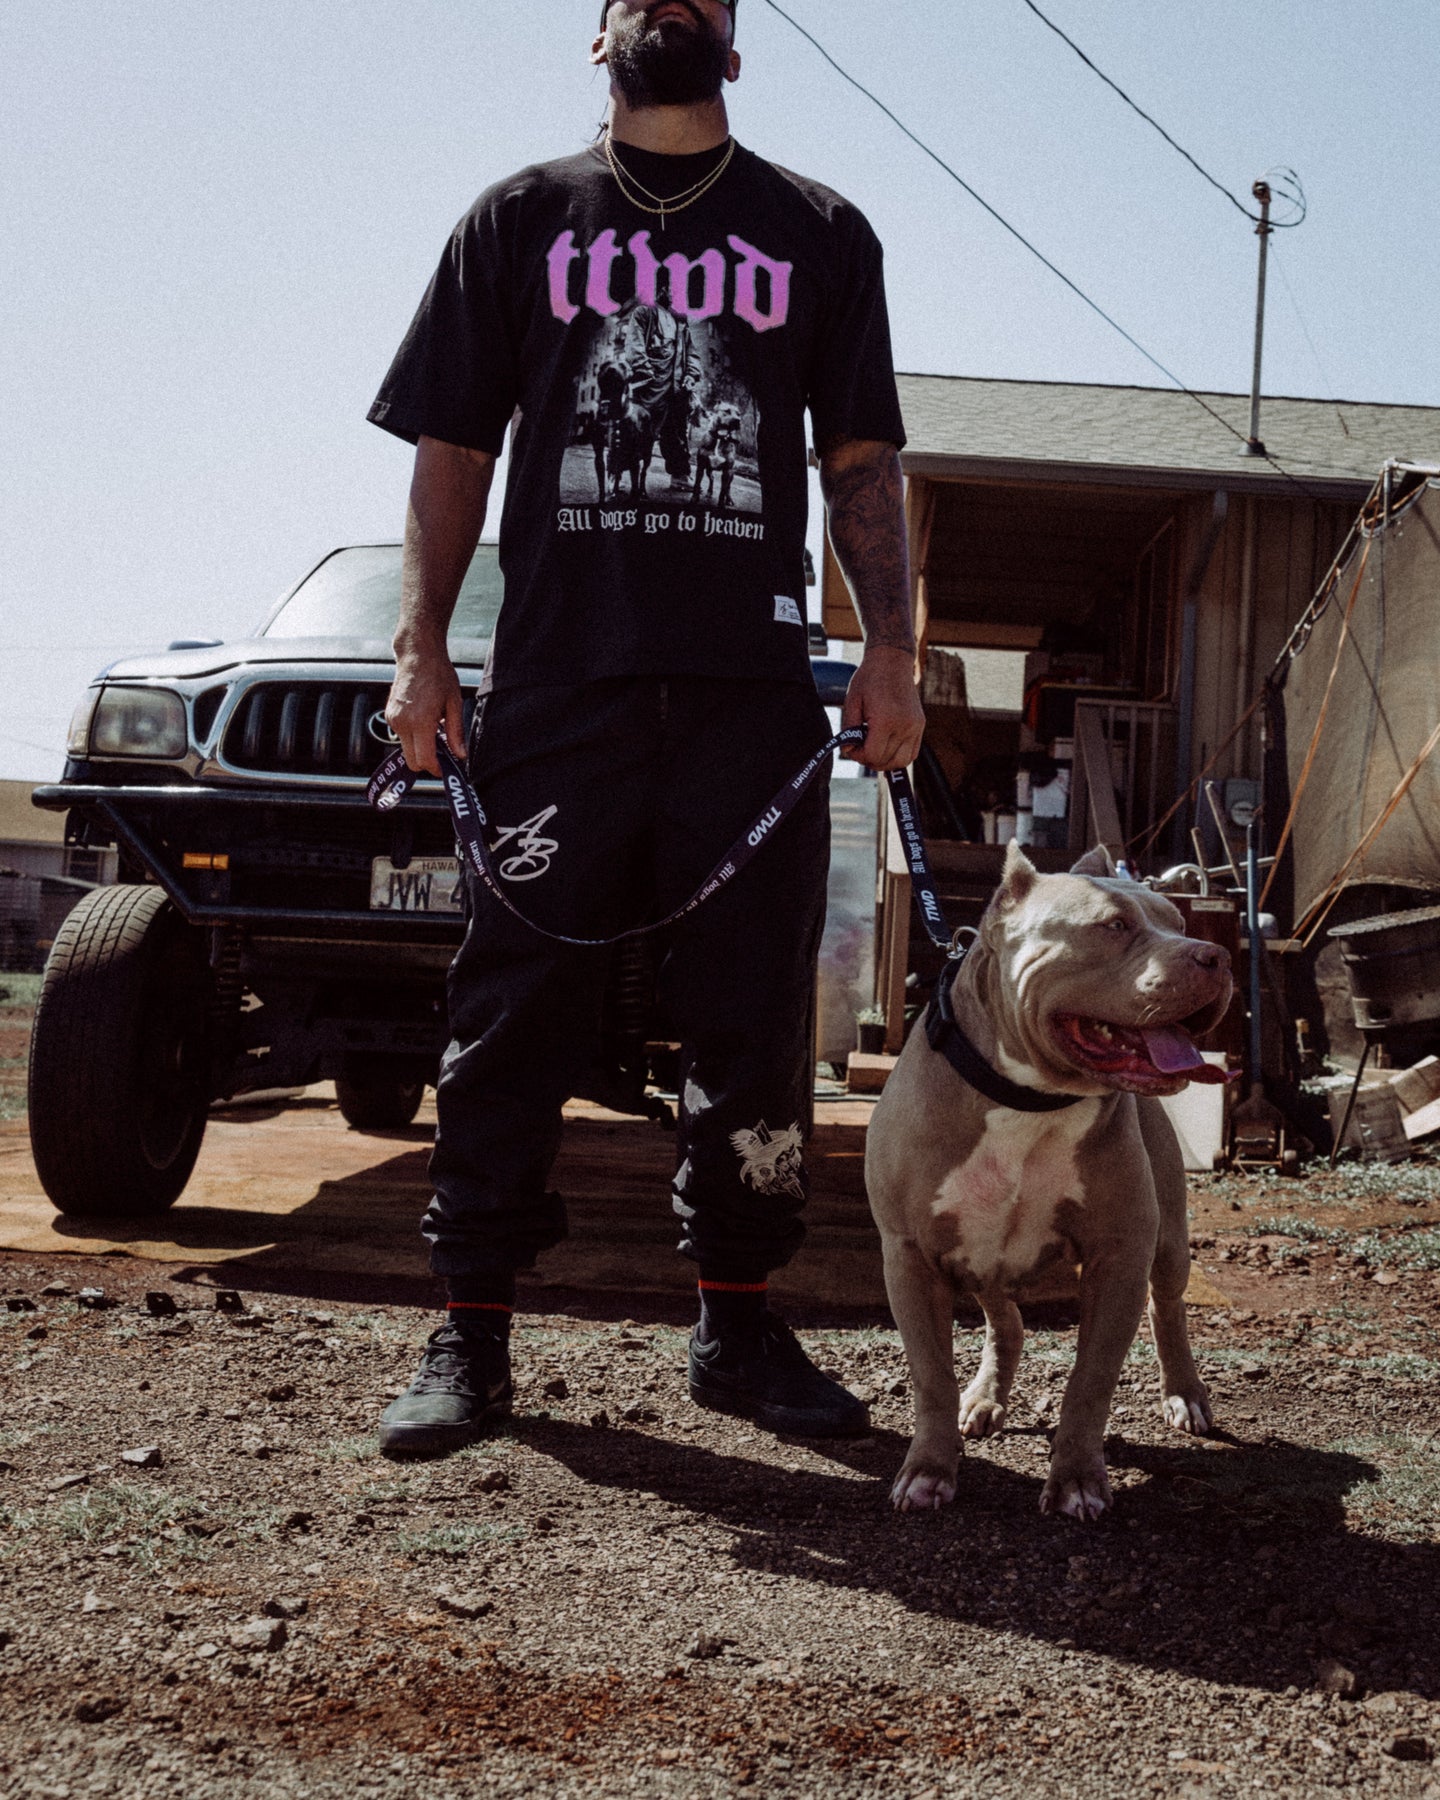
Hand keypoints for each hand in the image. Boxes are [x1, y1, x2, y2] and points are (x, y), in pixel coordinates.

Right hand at [386, 641, 464, 776]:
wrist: (417, 655)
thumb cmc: (438, 674)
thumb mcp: (454, 703)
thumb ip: (456, 732)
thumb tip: (460, 755)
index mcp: (420, 721)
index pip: (424, 759)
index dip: (436, 768)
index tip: (446, 768)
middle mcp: (402, 723)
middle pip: (412, 760)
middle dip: (427, 762)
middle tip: (444, 752)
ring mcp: (392, 719)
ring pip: (406, 749)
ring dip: (420, 747)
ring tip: (435, 729)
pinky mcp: (389, 715)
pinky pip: (401, 736)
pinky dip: (413, 736)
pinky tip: (425, 720)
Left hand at [841, 646, 924, 770]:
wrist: (892, 660)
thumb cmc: (869, 678)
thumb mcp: (851, 701)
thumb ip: (848, 728)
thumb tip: (848, 749)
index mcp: (886, 720)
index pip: (873, 755)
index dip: (858, 756)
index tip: (851, 747)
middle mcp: (904, 726)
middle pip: (887, 761)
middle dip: (869, 760)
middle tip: (859, 749)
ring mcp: (915, 726)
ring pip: (902, 761)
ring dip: (885, 762)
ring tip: (872, 751)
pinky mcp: (920, 725)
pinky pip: (912, 752)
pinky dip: (898, 756)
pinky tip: (886, 748)